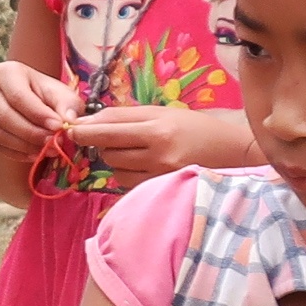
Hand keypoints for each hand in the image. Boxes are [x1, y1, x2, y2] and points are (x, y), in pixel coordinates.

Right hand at [0, 61, 76, 164]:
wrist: (24, 101)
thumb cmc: (42, 95)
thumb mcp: (59, 93)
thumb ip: (67, 105)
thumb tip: (68, 121)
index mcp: (4, 72)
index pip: (18, 97)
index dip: (38, 115)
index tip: (58, 127)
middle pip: (5, 117)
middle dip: (32, 134)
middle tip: (54, 143)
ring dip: (25, 146)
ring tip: (47, 151)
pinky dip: (15, 153)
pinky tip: (33, 154)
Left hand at [71, 105, 219, 179]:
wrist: (236, 155)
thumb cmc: (197, 129)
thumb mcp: (164, 113)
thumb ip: (125, 117)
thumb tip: (87, 121)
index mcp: (158, 129)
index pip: (107, 131)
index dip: (83, 131)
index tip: (70, 130)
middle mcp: (158, 155)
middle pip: (108, 152)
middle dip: (106, 145)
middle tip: (121, 138)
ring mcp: (161, 177)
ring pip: (116, 171)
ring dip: (118, 162)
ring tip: (140, 152)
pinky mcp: (163, 192)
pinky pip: (130, 185)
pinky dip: (131, 176)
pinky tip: (148, 167)